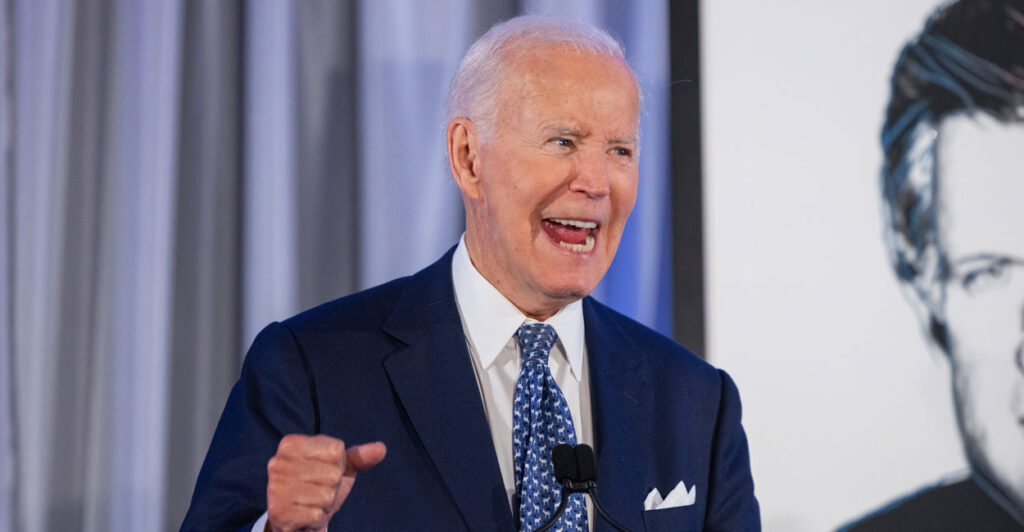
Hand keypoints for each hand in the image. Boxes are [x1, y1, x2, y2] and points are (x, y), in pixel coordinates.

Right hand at [266, 434, 386, 531]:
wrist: (297, 523)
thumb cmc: (319, 488)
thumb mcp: (340, 469)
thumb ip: (359, 457)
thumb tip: (381, 449)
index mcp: (291, 444)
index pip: (336, 450)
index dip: (338, 465)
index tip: (323, 472)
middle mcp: (278, 463)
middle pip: (332, 474)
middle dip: (332, 487)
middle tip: (317, 492)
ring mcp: (276, 487)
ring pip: (326, 495)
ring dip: (325, 504)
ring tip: (312, 504)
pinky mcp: (278, 512)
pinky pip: (316, 514)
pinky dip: (317, 518)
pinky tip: (306, 516)